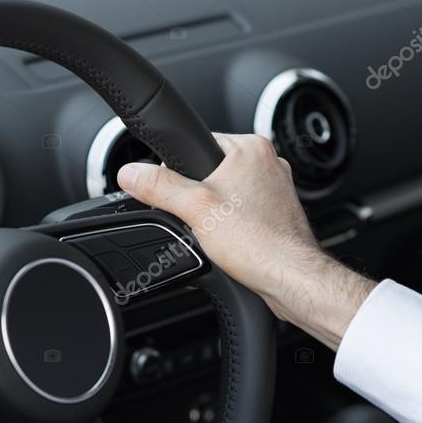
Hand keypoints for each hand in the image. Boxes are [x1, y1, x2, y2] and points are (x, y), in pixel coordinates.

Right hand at [117, 133, 374, 349]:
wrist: (291, 279)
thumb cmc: (260, 243)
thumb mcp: (195, 209)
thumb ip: (159, 187)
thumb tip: (130, 173)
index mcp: (251, 148)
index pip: (198, 143)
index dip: (178, 170)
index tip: (179, 194)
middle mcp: (269, 163)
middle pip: (210, 171)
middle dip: (198, 197)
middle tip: (202, 219)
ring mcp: (275, 189)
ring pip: (226, 194)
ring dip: (215, 214)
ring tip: (220, 233)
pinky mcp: (277, 213)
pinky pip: (242, 213)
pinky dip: (233, 227)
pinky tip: (233, 243)